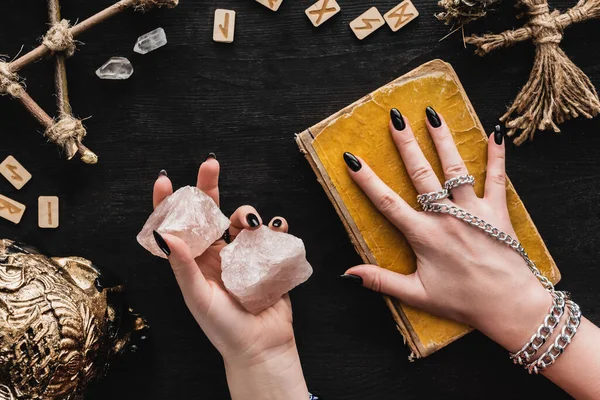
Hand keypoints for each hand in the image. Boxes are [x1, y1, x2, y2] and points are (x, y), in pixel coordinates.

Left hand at [151, 157, 307, 399]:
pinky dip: (275, 226)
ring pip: (242, 218)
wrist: (262, 346)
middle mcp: (218, 252)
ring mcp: (244, 254)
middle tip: (210, 164)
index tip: (164, 180)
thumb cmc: (224, 329)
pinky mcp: (268, 257)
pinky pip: (272, 233)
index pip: (179, 226)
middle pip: (211, 211)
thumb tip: (165, 235)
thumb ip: (183, 267)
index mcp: (196, 261)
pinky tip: (276, 230)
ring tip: (251, 225)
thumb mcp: (198, 298)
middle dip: (210, 186)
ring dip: (246, 213)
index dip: (169, 203)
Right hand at [342, 108, 551, 351]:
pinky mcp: (498, 211)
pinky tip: (494, 132)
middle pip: (421, 174)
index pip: (387, 202)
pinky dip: (496, 155)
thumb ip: (381, 281)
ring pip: (455, 168)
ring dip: (443, 140)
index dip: (367, 180)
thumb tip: (347, 274)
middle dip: (406, 144)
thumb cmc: (462, 302)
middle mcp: (446, 217)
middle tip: (396, 118)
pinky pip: (497, 177)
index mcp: (424, 235)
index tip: (352, 159)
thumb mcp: (417, 295)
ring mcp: (473, 211)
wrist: (509, 306)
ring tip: (433, 115)